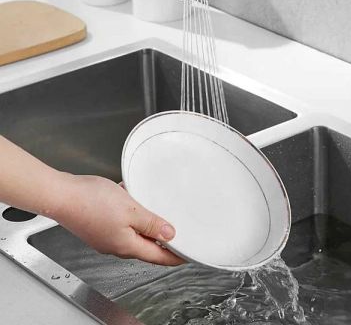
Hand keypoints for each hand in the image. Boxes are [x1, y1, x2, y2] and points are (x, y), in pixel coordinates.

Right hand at [54, 173, 183, 265]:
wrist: (61, 196)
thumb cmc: (91, 202)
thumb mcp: (131, 209)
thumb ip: (151, 223)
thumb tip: (169, 235)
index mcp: (127, 246)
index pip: (158, 256)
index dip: (175, 255)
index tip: (187, 254)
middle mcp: (115, 246)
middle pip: (145, 245)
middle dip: (161, 239)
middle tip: (176, 232)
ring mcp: (104, 237)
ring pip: (132, 232)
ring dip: (144, 222)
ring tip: (154, 209)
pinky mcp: (96, 226)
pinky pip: (120, 222)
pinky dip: (129, 212)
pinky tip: (128, 196)